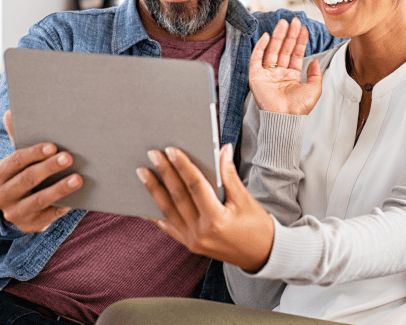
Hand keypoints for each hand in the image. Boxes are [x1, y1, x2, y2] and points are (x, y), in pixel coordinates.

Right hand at [0, 111, 81, 232]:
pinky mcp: (30, 225)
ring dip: (59, 189)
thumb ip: (16, 137)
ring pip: (39, 200)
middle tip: (69, 157)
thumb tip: (10, 112)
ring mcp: (15, 213)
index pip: (15, 161)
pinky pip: (49, 216)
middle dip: (49, 168)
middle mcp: (1, 196)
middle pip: (27, 179)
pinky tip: (76, 199)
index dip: (34, 153)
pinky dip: (62, 206)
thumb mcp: (16, 159)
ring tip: (78, 179)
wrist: (14, 207)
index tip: (53, 146)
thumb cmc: (20, 175)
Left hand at [138, 143, 273, 272]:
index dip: (183, 166)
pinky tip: (144, 202)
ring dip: (154, 190)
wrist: (261, 255)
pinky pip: (168, 227)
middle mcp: (200, 232)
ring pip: (168, 211)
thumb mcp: (245, 199)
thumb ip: (229, 174)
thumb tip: (223, 149)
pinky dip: (155, 214)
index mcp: (216, 219)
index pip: (195, 186)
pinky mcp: (189, 244)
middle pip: (178, 197)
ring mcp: (192, 241)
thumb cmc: (257, 226)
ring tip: (143, 172)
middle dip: (164, 173)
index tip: (171, 150)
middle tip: (153, 154)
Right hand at [249, 18, 321, 114]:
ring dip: (278, 36)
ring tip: (284, 23)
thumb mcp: (315, 89)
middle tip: (294, 21)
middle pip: (284, 49)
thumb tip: (315, 61)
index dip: (300, 41)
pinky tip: (266, 36)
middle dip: (290, 35)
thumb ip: (316, 74)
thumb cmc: (299, 108)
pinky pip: (256, 59)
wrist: (286, 117)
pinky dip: (260, 47)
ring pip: (272, 51)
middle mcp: (279, 74)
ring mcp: (267, 74)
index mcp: (291, 76)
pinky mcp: (256, 77)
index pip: (295, 54)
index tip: (304, 29)